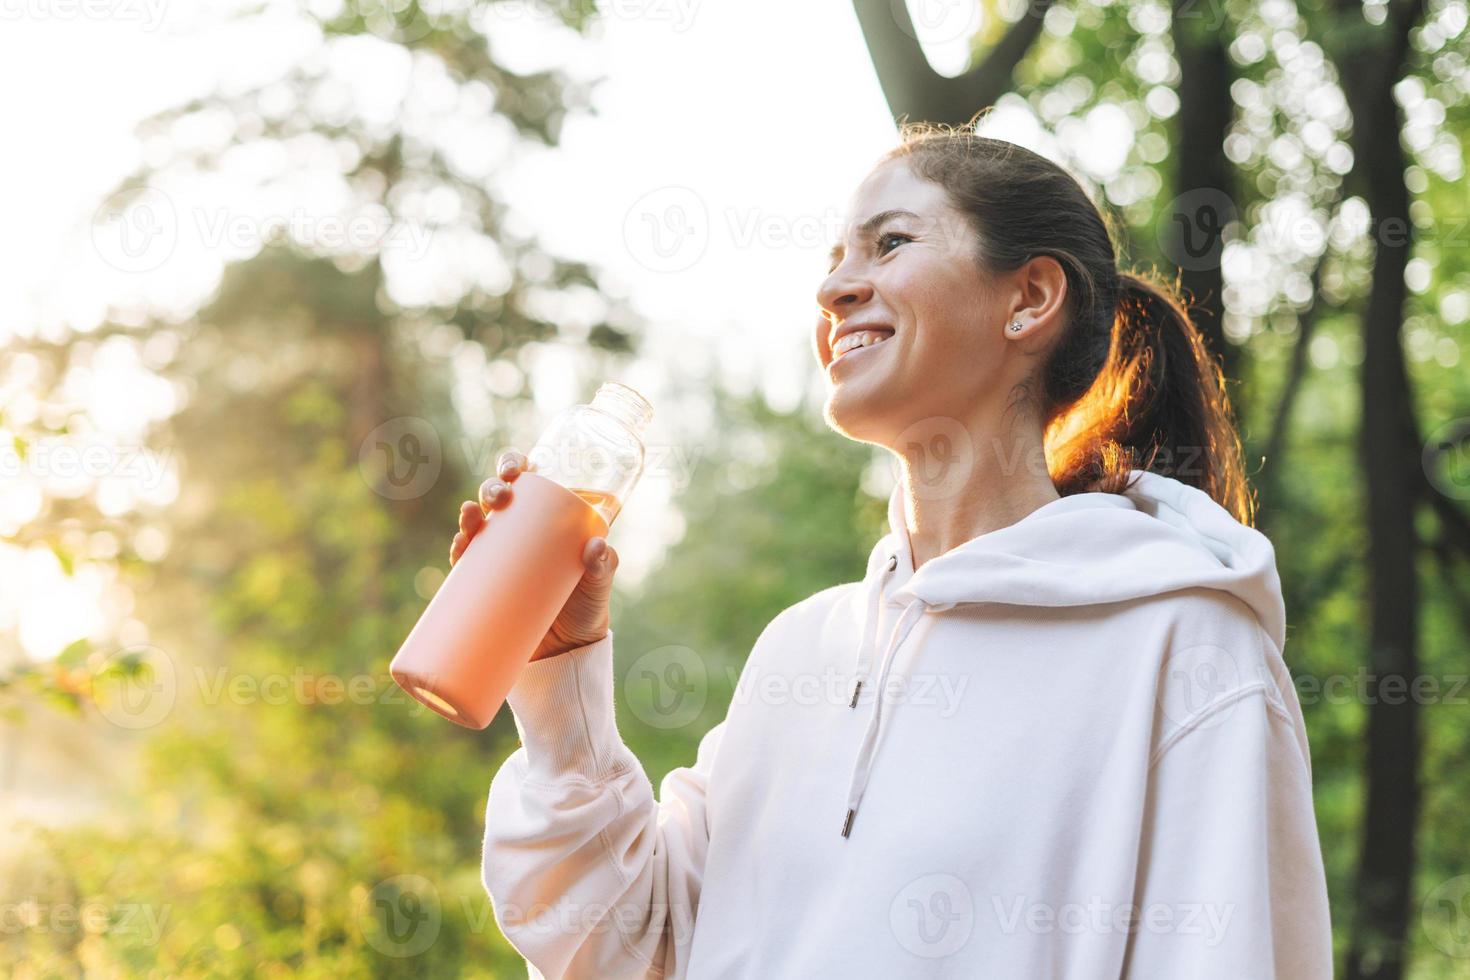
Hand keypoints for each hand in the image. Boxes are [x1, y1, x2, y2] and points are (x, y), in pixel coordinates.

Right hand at [451, 449, 618, 661]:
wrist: (567, 653)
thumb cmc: (587, 609)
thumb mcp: (598, 585)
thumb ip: (602, 567)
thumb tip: (595, 548)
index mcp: (548, 520)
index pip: (529, 482)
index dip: (515, 465)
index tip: (516, 468)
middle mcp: (520, 534)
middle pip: (498, 497)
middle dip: (492, 487)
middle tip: (501, 495)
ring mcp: (500, 558)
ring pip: (478, 524)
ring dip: (470, 513)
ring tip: (473, 515)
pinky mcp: (484, 585)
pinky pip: (466, 561)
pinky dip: (459, 549)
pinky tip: (459, 544)